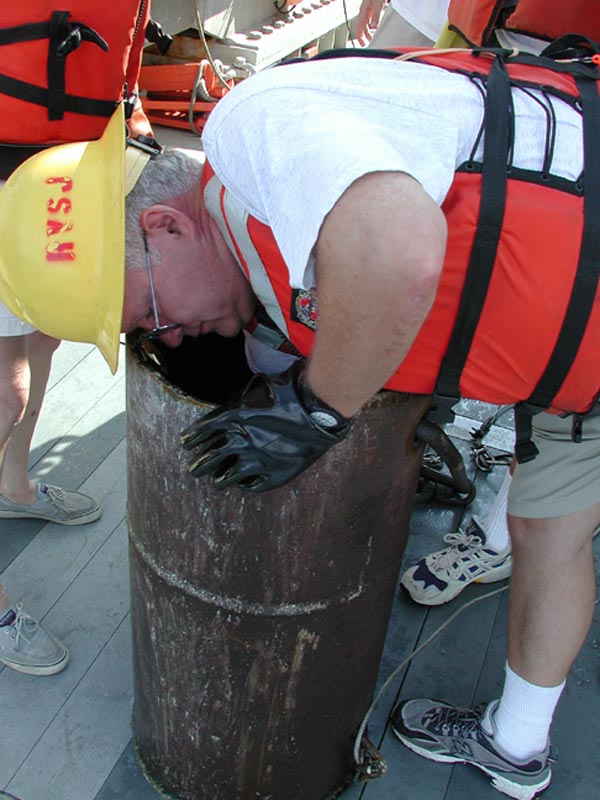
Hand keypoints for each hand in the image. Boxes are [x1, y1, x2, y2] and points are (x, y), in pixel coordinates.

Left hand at [180, 361, 351, 491]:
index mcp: (234, 417)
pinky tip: (243, 484)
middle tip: (194, 469)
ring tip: (215, 481)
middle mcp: (242, 440)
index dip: (192, 439)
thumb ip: (241, 399)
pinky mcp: (275, 473)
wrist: (321, 408)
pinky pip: (252, 485)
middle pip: (209, 458)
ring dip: (218, 479)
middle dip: (199, 464)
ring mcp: (258, 460)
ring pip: (226, 477)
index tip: (185, 444)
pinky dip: (245, 485)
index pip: (202, 431)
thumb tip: (231, 406)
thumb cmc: (292, 390)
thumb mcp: (259, 386)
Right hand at [355, 0, 386, 44]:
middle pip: (360, 25)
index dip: (359, 36)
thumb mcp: (378, 4)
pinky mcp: (370, 6)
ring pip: (364, 22)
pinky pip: (368, 18)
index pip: (358, 27)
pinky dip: (369, 24)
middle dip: (362, 35)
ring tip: (370, 37)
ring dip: (366, 31)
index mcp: (363, 11)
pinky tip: (373, 27)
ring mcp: (367, 8)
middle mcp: (363, 10)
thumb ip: (376, 16)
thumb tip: (373, 28)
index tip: (362, 44)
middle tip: (365, 43)